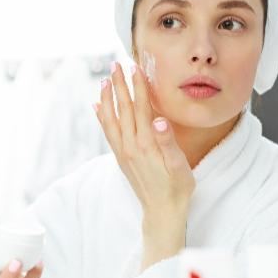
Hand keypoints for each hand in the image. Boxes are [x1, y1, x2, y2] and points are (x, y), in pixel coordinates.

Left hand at [94, 62, 195, 270]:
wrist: (162, 212)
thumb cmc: (176, 188)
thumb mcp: (179, 166)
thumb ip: (168, 142)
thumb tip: (159, 120)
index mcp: (146, 144)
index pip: (141, 108)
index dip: (138, 87)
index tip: (135, 67)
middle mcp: (130, 146)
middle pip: (123, 109)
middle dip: (119, 86)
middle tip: (115, 65)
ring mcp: (123, 152)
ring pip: (111, 119)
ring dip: (107, 99)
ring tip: (104, 81)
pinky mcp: (121, 158)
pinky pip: (108, 133)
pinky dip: (102, 118)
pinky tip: (98, 108)